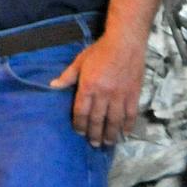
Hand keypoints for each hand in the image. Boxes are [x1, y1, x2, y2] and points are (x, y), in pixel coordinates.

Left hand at [50, 30, 146, 146]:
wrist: (125, 42)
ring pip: (114, 120)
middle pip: (97, 120)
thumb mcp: (80, 61)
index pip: (81, 112)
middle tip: (94, 144)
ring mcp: (120, 95)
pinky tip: (125, 133)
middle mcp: (104, 94)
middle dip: (94, 134)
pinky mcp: (133, 94)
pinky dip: (128, 125)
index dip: (79, 124)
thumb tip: (52, 86)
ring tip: (107, 143)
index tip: (79, 132)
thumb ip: (67, 76)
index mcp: (88, 86)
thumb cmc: (100, 50)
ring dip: (110, 134)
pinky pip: (131, 114)